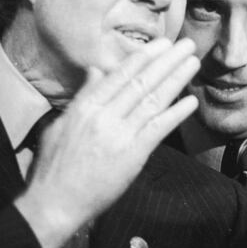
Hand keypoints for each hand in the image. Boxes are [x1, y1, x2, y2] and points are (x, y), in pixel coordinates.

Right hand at [14, 38, 199, 247]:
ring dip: (176, 79)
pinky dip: (176, 113)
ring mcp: (119, 135)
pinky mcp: (132, 156)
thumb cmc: (54, 167)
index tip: (162, 43)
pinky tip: (191, 102)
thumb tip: (95, 69)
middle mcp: (104, 116)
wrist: (54, 204)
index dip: (144, 57)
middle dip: (166, 61)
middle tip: (186, 45)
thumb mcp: (61, 124)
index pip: (120, 75)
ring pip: (152, 100)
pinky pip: (158, 129)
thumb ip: (83, 95)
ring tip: (192, 63)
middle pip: (141, 82)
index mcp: (85, 107)